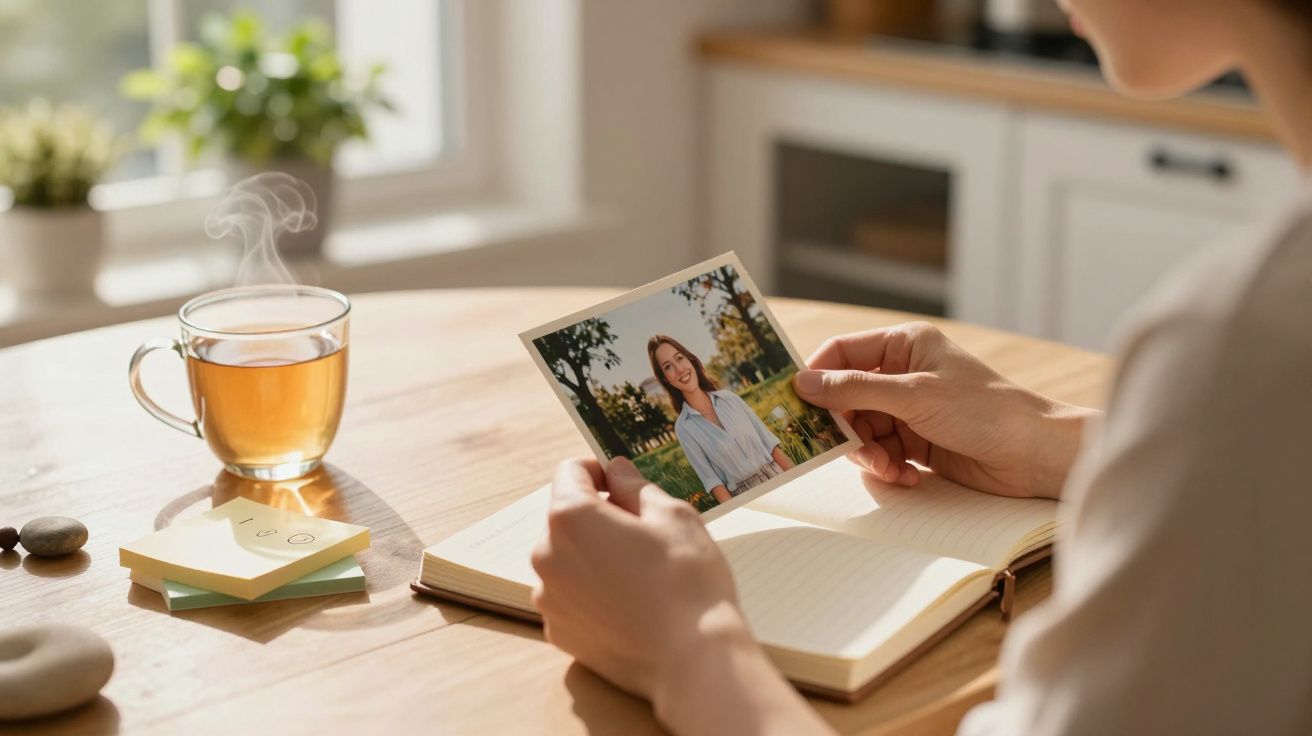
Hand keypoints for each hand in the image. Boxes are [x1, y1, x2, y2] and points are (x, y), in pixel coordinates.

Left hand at [532, 458, 831, 734]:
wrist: (692, 659)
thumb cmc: (686, 581)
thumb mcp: (673, 516)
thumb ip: (635, 487)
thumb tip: (616, 471)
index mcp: (570, 518)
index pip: (570, 472)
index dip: (598, 472)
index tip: (622, 485)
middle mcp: (546, 555)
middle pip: (566, 519)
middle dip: (598, 518)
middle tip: (644, 535)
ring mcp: (549, 598)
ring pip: (568, 559)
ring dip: (593, 557)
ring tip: (639, 575)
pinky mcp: (559, 632)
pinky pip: (570, 597)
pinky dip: (592, 594)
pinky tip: (629, 605)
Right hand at [793, 322, 1095, 498]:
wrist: (1034, 454)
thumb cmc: (984, 411)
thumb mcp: (914, 396)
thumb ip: (855, 390)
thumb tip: (804, 383)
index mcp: (904, 345)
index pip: (842, 352)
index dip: (817, 376)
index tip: (795, 403)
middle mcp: (904, 373)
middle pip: (847, 398)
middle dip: (846, 427)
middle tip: (851, 449)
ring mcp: (911, 409)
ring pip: (863, 430)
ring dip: (870, 454)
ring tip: (890, 468)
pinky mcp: (919, 441)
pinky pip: (883, 452)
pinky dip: (889, 467)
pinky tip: (908, 476)